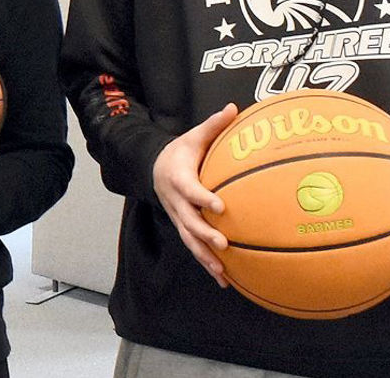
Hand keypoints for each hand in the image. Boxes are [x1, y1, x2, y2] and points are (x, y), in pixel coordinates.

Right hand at [152, 103, 237, 286]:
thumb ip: (214, 126)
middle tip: (223, 244)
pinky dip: (207, 264)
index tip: (220, 206)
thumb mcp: (194, 136)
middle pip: (188, 221)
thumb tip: (234, 108)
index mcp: (179, 178)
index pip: (190, 190)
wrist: (154, 168)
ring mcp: (178, 217)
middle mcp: (176, 202)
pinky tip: (224, 280)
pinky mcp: (182, 228)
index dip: (203, 198)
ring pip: (189, 240)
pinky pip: (194, 248)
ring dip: (205, 257)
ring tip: (221, 272)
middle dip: (204, 234)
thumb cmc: (181, 152)